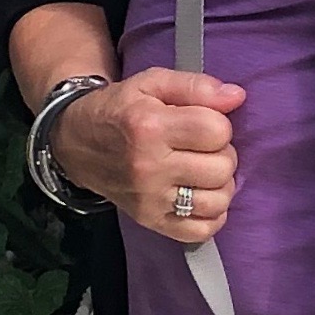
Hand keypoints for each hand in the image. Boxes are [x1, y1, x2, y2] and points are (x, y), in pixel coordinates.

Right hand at [49, 69, 243, 244]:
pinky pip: (200, 231)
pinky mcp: (150, 221)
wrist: (76, 142)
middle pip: (222, 167)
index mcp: (150, 127)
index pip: (216, 131)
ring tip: (203, 171)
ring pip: (217, 201)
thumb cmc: (120, 109)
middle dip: (222, 152)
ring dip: (220, 184)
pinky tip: (201, 196)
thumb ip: (196, 86)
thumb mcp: (152, 83)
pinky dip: (211, 216)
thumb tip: (237, 97)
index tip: (202, 122)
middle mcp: (149, 168)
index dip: (219, 123)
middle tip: (202, 147)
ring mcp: (150, 200)